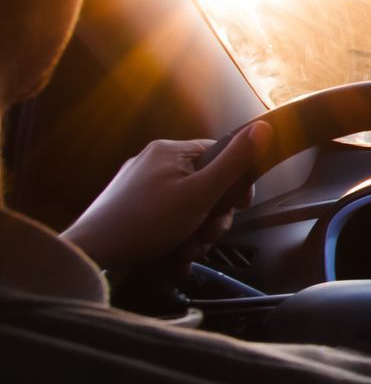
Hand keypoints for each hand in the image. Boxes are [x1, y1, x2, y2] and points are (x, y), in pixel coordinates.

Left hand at [61, 122, 268, 275]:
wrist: (93, 255)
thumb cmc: (146, 222)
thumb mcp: (200, 194)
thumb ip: (235, 163)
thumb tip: (265, 128)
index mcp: (170, 151)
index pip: (220, 155)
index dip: (236, 182)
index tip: (240, 207)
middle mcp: (154, 163)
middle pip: (205, 184)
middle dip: (213, 216)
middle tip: (207, 235)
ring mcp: (139, 186)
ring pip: (187, 205)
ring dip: (195, 232)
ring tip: (186, 250)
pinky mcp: (130, 209)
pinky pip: (166, 217)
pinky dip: (175, 236)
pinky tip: (174, 255)